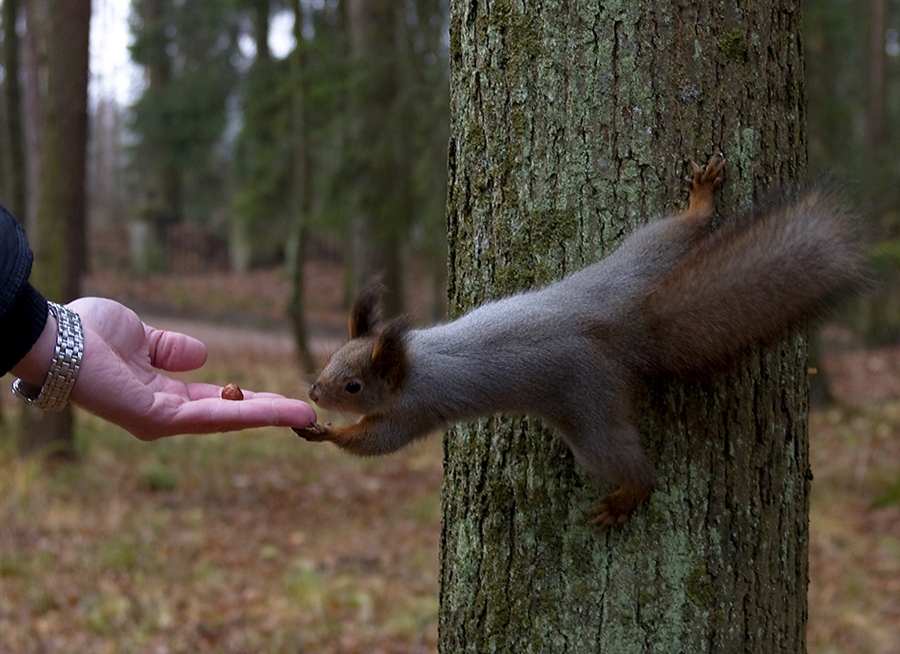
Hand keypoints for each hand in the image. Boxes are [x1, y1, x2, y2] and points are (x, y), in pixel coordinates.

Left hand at [63, 298, 316, 439]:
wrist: (53, 337)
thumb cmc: (87, 333)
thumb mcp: (142, 337)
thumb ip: (171, 348)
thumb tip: (203, 355)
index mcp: (160, 394)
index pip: (214, 400)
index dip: (248, 400)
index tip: (281, 399)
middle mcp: (163, 413)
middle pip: (227, 416)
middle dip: (267, 414)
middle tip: (306, 414)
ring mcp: (160, 419)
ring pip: (226, 419)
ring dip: (267, 416)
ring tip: (303, 414)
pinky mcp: (156, 419)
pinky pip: (211, 415)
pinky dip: (246, 412)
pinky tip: (274, 410)